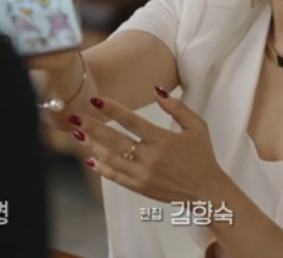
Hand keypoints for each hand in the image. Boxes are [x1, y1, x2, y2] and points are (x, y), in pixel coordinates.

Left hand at [66, 88, 225, 203]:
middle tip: (75, 117)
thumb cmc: (203, 157)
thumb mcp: (197, 127)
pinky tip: (91, 158)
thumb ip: (177, 107)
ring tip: (78, 133)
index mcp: (163, 140)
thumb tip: (158, 90)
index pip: (132, 121)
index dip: (112, 109)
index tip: (96, 100)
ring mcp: (143, 175)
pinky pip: (116, 177)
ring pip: (111, 158)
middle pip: (115, 140)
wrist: (207, 192)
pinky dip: (102, 168)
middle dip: (93, 127)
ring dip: (93, 145)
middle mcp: (150, 158)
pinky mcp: (141, 188)